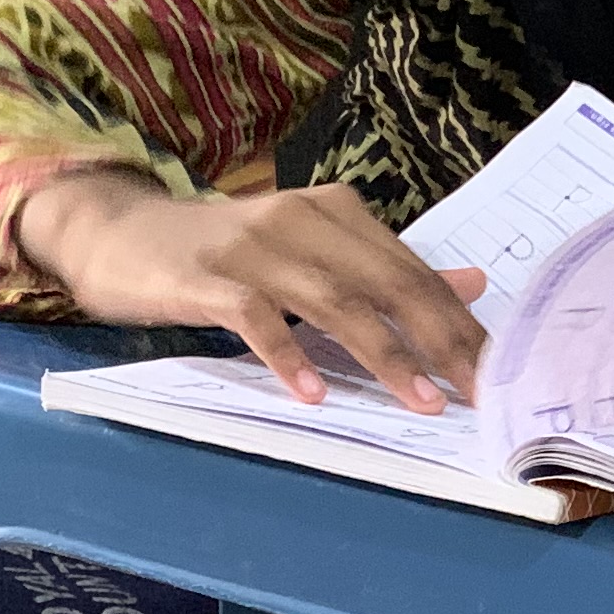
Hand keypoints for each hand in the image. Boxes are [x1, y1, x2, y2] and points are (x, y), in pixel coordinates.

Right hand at [17, 171, 489, 410]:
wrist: (118, 231)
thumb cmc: (224, 253)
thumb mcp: (311, 250)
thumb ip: (386, 268)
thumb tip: (473, 283)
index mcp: (335, 211)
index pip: (412, 272)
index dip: (457, 323)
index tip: (495, 372)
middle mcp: (301, 219)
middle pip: (386, 283)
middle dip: (438, 342)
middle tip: (475, 394)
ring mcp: (252, 246)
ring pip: (333, 300)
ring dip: (381, 355)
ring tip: (419, 402)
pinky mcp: (205, 277)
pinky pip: (255, 317)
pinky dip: (288, 355)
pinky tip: (314, 393)